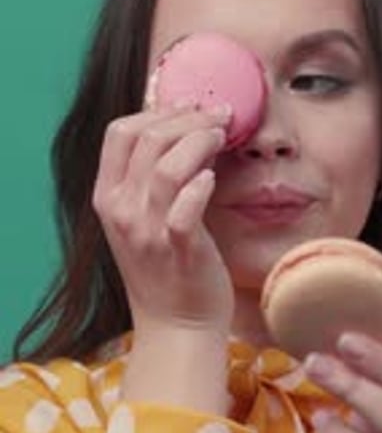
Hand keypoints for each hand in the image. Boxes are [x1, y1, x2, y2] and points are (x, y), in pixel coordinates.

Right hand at [92, 104, 234, 333]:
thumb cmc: (166, 268)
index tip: (189, 106)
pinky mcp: (178, 250)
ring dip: (198, 140)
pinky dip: (199, 186)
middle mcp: (121, 212)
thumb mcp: (142, 219)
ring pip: (165, 165)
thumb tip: (187, 131)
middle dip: (186, 117)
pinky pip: (183, 209)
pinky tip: (212, 178)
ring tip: (222, 134)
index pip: (118, 133)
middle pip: (146, 139)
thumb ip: (151, 179)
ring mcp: (147, 232)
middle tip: (218, 114)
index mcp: (108, 198)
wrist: (176, 326)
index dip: (156, 111)